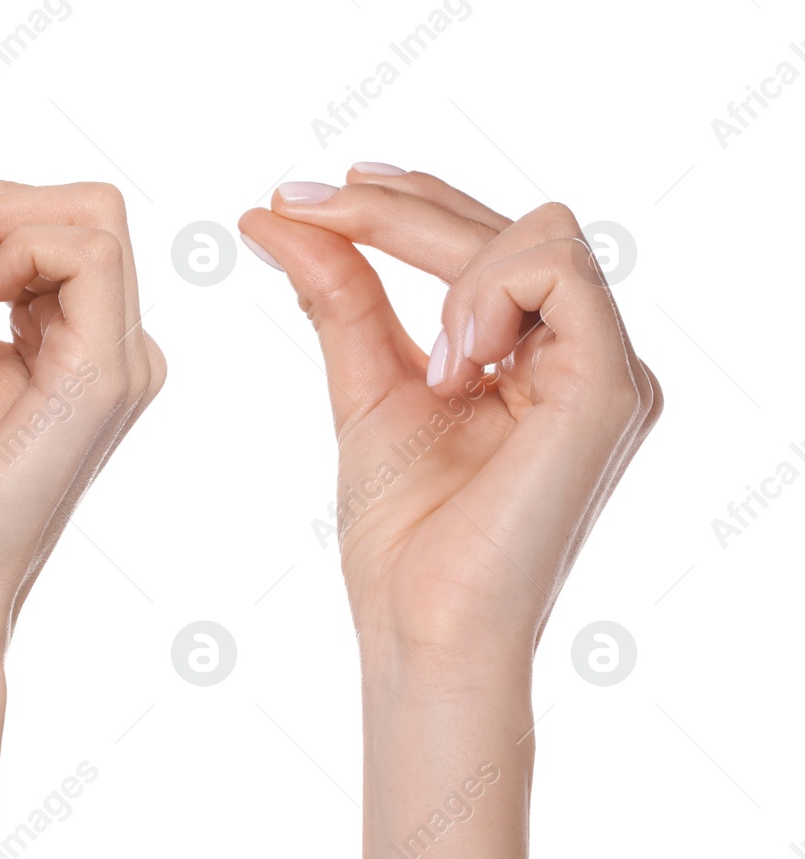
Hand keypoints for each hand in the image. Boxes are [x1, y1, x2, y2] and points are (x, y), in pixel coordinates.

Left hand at [240, 167, 661, 858]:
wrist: (421, 630)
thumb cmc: (405, 537)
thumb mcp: (365, 387)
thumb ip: (342, 295)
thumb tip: (280, 214)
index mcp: (538, 357)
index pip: (480, 243)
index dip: (398, 206)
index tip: (302, 195)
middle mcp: (585, 355)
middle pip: (504, 225)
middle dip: (396, 207)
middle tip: (301, 202)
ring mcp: (609, 369)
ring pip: (537, 232)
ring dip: (442, 255)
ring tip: (416, 356)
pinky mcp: (612, 388)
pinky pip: (558, 276)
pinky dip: (484, 294)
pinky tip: (445, 361)